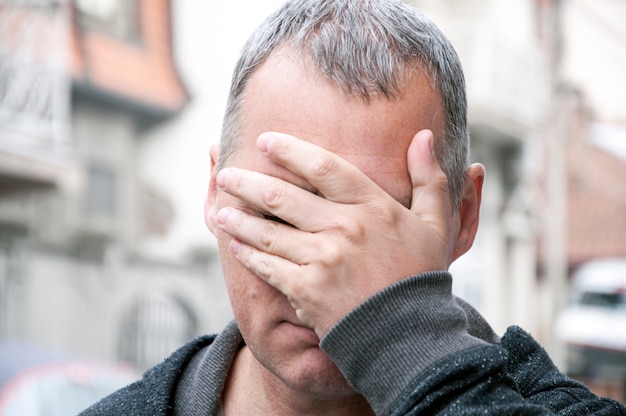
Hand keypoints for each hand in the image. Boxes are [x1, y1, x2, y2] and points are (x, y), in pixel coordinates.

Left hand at [215, 130, 453, 337]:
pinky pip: (267, 266)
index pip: (322, 166)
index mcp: (372, 205)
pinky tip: (233, 244)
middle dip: (247, 182)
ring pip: (267, 231)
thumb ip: (429, 177)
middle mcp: (344, 227)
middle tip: (227, 175)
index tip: (265, 141)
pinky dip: (247, 254)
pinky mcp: (306, 290)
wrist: (411, 335)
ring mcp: (322, 259)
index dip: (289, 150)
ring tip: (221, 209)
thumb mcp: (436, 223)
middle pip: (282, 196)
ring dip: (238, 219)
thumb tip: (423, 134)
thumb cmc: (421, 276)